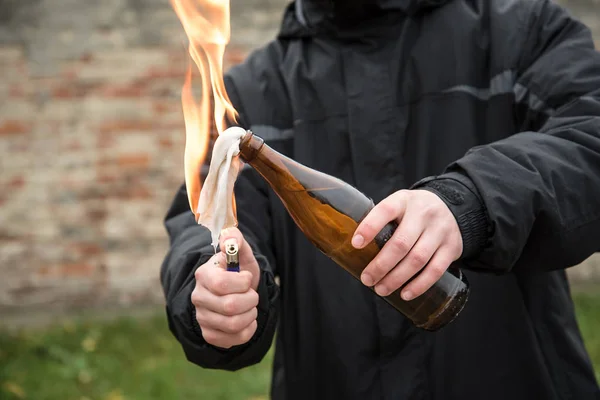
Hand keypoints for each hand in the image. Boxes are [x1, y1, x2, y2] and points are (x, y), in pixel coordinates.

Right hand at [191, 227, 260, 348]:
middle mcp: (198, 297)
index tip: (247, 278)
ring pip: (233, 325)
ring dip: (250, 315)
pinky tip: (247, 320)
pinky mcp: (209, 334)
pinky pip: (233, 340)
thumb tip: (228, 240)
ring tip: (250, 307)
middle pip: (230, 307)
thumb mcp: (242, 252)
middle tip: (252, 294)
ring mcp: (202, 317)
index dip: (242, 283)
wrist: (239, 291)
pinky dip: (247, 330)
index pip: (221, 284)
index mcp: (204, 274)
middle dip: (251, 300)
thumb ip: (236, 239)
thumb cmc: (240, 270)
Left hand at [352, 189, 462, 300]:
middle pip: (401, 243)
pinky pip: (436, 270)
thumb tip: (353, 250)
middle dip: (381, 265)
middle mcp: (424, 213)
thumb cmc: (413, 213)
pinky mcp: (452, 247)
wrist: (452, 209)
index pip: (385, 210)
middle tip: (367, 279)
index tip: (355, 244)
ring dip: (396, 278)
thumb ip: (381, 222)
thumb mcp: (399, 206)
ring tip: (381, 289)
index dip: (369, 227)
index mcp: (404, 200)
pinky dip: (419, 285)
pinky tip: (405, 294)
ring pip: (417, 259)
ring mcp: (440, 230)